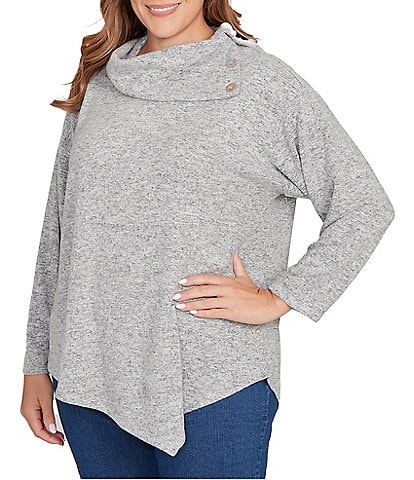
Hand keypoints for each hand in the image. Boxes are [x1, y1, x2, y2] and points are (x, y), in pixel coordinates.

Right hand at [20, 374, 64, 445]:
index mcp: (29, 413)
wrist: (36, 370)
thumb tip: (52, 430)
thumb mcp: (47, 399)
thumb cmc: (40, 382)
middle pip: (38, 430)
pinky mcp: (32, 406)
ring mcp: (28, 410)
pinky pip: (38, 419)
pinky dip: (46, 423)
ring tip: (60, 435)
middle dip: (50, 436)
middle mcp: (27, 413)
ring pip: (38, 425)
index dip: (50, 439)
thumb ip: (49, 416)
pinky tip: (53, 424)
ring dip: (48, 430)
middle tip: (62, 440)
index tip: (60, 442)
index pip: (39, 432)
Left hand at [173, 250, 291, 324]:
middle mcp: (226, 290)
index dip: (192, 279)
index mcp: (227, 280)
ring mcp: (228, 301)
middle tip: (175, 296)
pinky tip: (193, 313)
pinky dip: (203, 313)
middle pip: (202, 290)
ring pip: (205, 302)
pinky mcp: (231, 312)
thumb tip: (234, 253)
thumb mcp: (245, 277)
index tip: (181, 282)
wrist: (269, 304)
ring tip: (179, 306)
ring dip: (191, 304)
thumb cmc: (256, 292)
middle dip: (187, 293)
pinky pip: (214, 312)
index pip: (206, 278)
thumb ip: (237, 266)